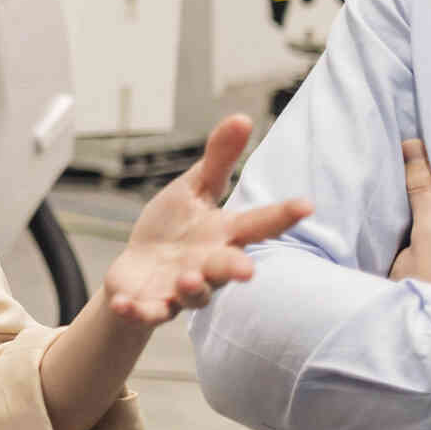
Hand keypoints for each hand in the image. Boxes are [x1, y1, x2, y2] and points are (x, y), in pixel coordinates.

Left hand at [103, 115, 312, 324]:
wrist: (138, 269)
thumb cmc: (174, 227)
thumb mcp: (193, 189)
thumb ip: (218, 159)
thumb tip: (242, 117)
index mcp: (224, 234)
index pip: (259, 223)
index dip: (283, 215)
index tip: (306, 204)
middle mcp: (209, 265)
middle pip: (229, 268)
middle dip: (237, 269)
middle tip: (247, 270)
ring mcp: (183, 288)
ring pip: (195, 295)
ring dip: (193, 288)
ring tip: (186, 277)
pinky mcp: (154, 304)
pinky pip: (149, 312)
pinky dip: (137, 310)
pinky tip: (124, 304)